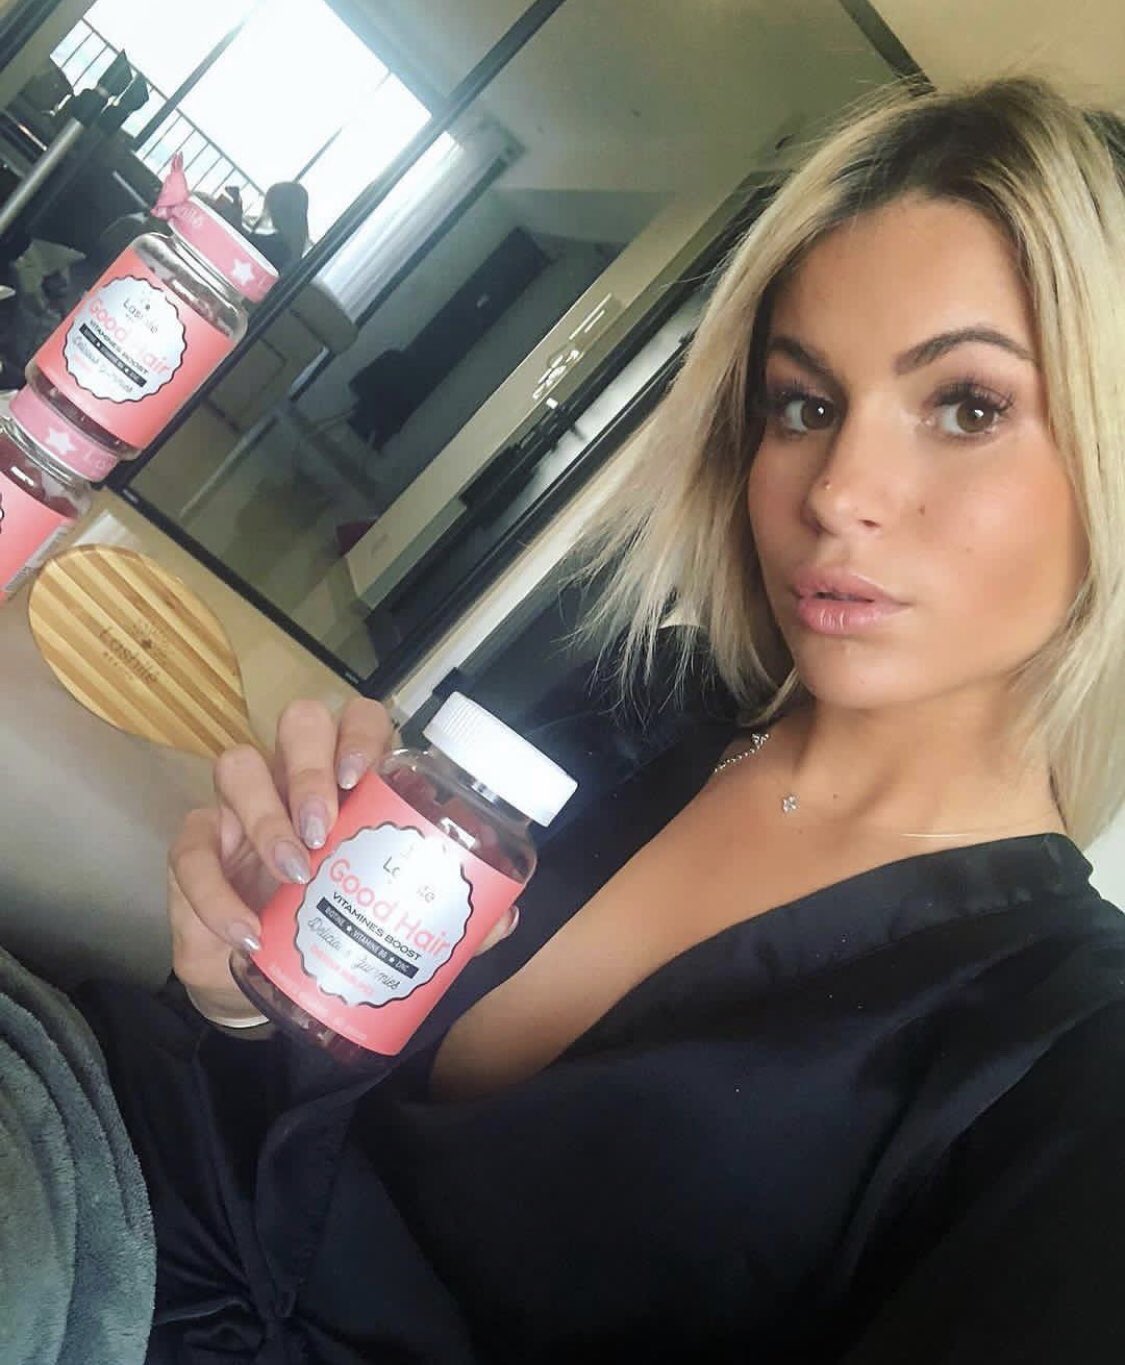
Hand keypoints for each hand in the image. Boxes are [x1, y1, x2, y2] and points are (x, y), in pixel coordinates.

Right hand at [168, 697, 519, 1024]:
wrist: (268, 978)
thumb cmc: (337, 922)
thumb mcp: (394, 918)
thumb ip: (451, 916)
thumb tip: (505, 915)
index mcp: (350, 779)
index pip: (358, 720)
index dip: (360, 734)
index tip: (362, 776)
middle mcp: (294, 775)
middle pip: (299, 722)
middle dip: (311, 767)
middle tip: (326, 827)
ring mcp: (238, 806)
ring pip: (238, 765)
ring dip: (266, 815)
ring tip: (294, 871)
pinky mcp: (196, 847)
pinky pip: (192, 851)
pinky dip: (219, 894)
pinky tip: (249, 932)